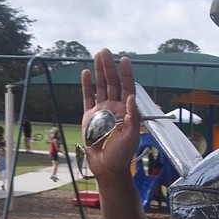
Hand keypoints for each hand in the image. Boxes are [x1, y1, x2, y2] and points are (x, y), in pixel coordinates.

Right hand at [80, 49, 140, 180]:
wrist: (107, 167)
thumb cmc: (122, 154)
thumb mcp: (132, 136)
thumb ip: (133, 117)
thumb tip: (130, 98)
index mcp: (126, 111)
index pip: (127, 88)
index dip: (126, 74)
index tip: (125, 60)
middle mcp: (114, 107)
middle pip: (112, 82)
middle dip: (109, 67)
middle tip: (105, 51)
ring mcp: (101, 111)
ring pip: (100, 86)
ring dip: (99, 71)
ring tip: (97, 55)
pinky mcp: (89, 117)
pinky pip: (87, 97)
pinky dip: (86, 85)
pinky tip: (85, 73)